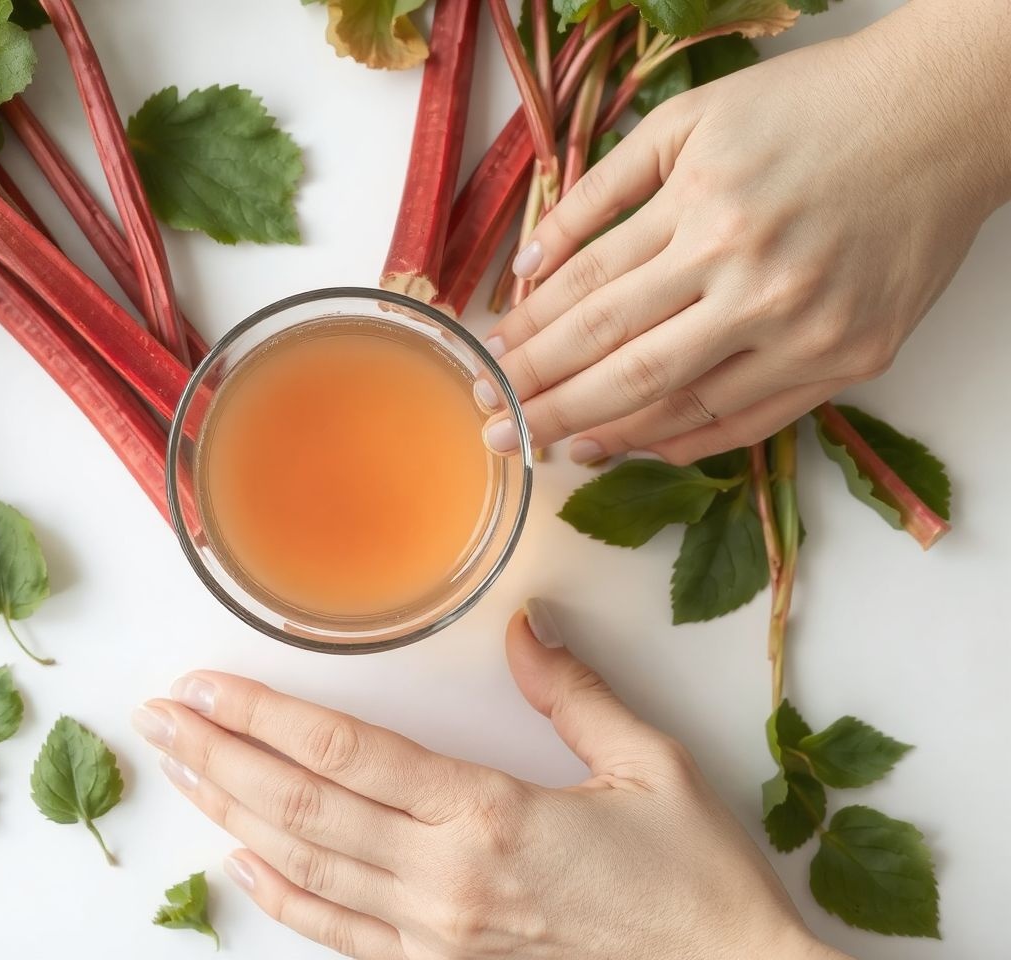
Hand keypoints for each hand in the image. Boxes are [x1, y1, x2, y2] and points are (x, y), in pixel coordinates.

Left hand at [132, 606, 847, 959]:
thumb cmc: (693, 878)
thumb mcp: (649, 764)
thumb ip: (574, 691)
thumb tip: (524, 629)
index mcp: (490, 813)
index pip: (348, 752)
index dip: (265, 715)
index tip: (206, 686)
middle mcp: (445, 877)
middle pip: (303, 806)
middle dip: (221, 757)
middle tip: (160, 718)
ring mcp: (436, 932)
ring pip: (307, 867)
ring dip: (233, 814)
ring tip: (180, 772)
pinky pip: (341, 933)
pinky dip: (283, 898)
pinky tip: (241, 864)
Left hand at [480, 0, 1010, 464]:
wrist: (938, 119)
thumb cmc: (808, 111)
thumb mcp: (689, 121)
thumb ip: (601, 192)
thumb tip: (529, 267)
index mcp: (703, 209)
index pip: (587, 296)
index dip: (529, 340)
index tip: (489, 366)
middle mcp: (751, 275)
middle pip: (618, 362)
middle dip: (543, 402)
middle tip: (494, 428)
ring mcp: (805, 326)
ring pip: (678, 404)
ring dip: (603, 432)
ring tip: (552, 445)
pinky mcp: (849, 360)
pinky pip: (747, 421)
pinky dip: (683, 441)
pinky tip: (633, 445)